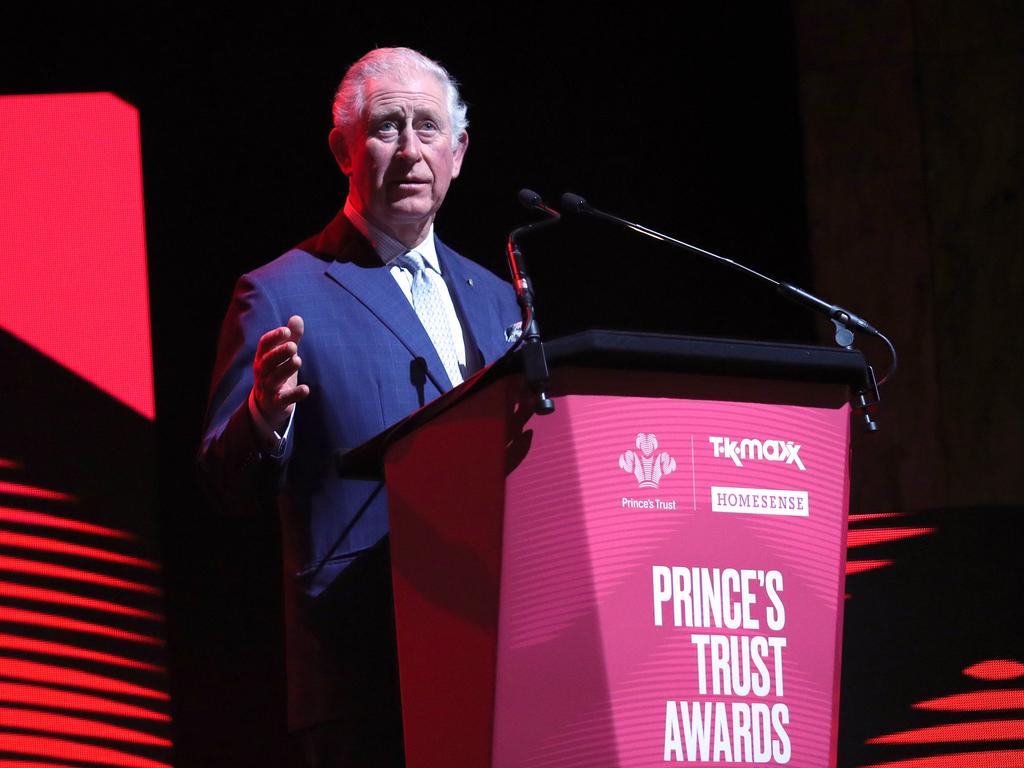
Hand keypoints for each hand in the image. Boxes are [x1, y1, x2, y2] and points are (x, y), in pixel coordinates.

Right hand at [253, 315, 309, 431]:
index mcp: (263, 358)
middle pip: (267, 362)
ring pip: (273, 379)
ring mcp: (268, 388)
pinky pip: (283, 399)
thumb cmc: (276, 373)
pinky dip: (294, 395)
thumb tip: (297, 317)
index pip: (264, 345)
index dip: (274, 337)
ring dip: (285, 369)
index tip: (286, 331)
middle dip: (278, 353)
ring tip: (298, 360)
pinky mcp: (276, 403)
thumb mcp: (283, 356)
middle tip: (293, 346)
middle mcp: (262, 372)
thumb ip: (291, 338)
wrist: (267, 406)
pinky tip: (306, 389)